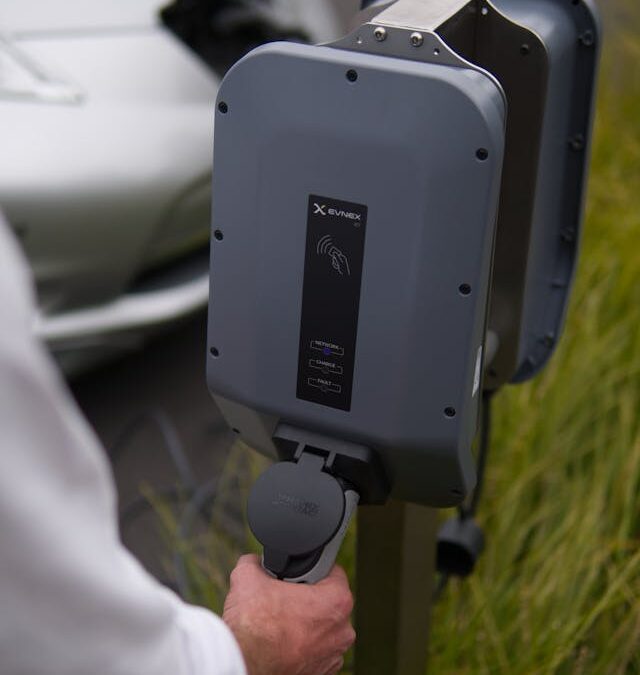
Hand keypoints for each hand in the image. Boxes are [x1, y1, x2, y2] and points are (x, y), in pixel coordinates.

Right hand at [223, 554, 354, 674]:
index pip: (331, 572)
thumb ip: (256, 562)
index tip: (296, 576)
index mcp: (337, 600)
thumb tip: (255, 562)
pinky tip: (281, 642)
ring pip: (321, 629)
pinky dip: (301, 647)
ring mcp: (333, 656)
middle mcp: (343, 630)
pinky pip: (315, 652)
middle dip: (307, 599)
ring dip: (305, 625)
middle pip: (327, 602)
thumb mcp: (248, 576)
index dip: (310, 570)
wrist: (243, 665)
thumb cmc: (253, 626)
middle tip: (283, 599)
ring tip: (280, 623)